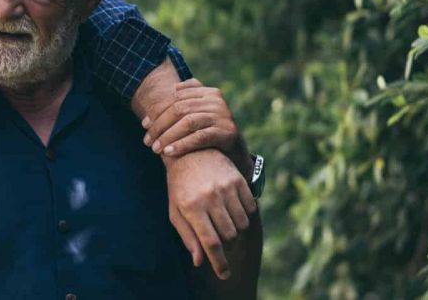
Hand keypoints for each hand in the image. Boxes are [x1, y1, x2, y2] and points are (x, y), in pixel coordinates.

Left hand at [142, 79, 241, 158]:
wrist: (236, 152)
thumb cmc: (210, 133)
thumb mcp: (198, 115)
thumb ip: (184, 104)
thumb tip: (158, 105)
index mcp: (208, 92)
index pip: (176, 97)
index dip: (158, 111)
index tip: (144, 125)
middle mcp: (216, 100)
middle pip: (180, 109)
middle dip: (160, 125)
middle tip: (147, 141)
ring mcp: (223, 115)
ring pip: (188, 122)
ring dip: (168, 136)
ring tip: (156, 149)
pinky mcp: (227, 132)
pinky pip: (199, 137)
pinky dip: (182, 145)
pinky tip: (169, 153)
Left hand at [164, 149, 256, 279]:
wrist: (189, 153)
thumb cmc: (179, 187)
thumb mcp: (176, 212)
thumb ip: (188, 237)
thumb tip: (199, 261)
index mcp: (192, 207)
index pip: (210, 242)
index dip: (219, 262)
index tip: (224, 274)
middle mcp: (210, 197)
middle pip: (229, 236)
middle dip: (227, 246)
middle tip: (221, 242)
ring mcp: (226, 187)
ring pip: (241, 224)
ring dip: (236, 232)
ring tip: (226, 225)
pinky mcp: (238, 180)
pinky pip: (250, 209)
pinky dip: (245, 216)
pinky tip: (234, 211)